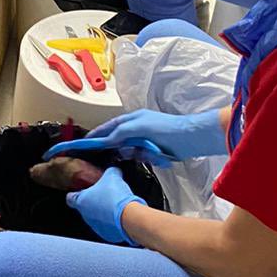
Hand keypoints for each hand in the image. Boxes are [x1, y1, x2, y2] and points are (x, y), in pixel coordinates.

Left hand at [66, 166, 144, 244]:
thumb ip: (110, 172)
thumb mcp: (112, 176)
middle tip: (106, 195)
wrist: (129, 217)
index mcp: (81, 201)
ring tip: (116, 205)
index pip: (70, 198)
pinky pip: (109, 226)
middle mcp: (86, 216)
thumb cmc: (115, 198)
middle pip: (86, 207)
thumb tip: (114, 170)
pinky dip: (114, 222)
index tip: (78, 192)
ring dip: (105, 212)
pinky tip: (122, 215)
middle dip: (95, 201)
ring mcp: (96, 227)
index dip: (73, 194)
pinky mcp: (108, 235)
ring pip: (98, 217)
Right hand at [78, 107, 226, 165]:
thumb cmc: (165, 128)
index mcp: (132, 118)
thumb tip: (106, 140)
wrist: (190, 138)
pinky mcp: (153, 150)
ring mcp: (145, 139)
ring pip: (130, 150)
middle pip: (118, 140)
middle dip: (119, 148)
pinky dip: (146, 157)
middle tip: (120, 154)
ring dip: (136, 153)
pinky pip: (141, 156)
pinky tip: (154, 156)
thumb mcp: (139, 127)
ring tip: (146, 153)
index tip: (85, 142)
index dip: (97, 134)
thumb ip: (120, 132)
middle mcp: (136, 128)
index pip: (109, 126)